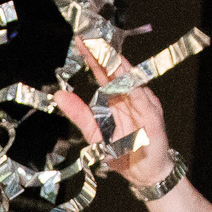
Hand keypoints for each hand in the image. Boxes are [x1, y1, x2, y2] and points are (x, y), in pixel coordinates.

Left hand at [51, 38, 174, 189]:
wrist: (144, 173)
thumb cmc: (123, 151)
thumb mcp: (93, 132)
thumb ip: (78, 113)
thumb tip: (59, 94)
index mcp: (115, 97)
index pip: (103, 71)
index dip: (92, 56)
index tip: (80, 40)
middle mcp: (130, 96)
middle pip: (116, 70)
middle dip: (103, 53)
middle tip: (90, 37)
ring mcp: (143, 104)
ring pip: (130, 80)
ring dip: (119, 65)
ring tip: (107, 52)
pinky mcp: (153, 118)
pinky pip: (144, 102)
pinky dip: (136, 90)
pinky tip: (126, 80)